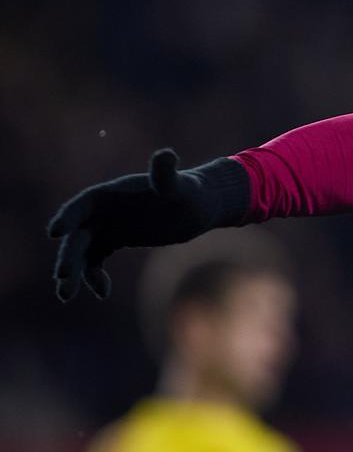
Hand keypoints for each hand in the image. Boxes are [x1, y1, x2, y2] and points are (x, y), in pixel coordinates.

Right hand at [47, 149, 248, 300]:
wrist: (198, 206)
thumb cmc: (189, 192)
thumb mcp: (178, 186)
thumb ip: (166, 174)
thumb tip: (166, 155)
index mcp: (112, 193)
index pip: (83, 204)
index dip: (67, 217)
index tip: (55, 233)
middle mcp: (104, 209)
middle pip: (77, 234)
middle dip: (68, 255)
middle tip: (63, 277)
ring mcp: (107, 225)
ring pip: (81, 251)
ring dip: (73, 272)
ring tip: (66, 296)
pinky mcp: (115, 240)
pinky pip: (95, 261)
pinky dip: (93, 277)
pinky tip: (102, 293)